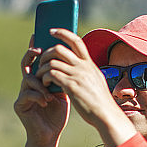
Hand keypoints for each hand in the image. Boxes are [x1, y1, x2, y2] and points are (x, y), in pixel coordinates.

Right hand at [13, 35, 69, 146]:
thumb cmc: (57, 113)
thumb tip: (73, 58)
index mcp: (37, 80)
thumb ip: (63, 77)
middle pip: (25, 65)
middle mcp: (27, 85)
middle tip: (39, 51)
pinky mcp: (19, 105)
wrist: (50, 135)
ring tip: (51, 93)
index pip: (35, 61)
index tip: (38, 35)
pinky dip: (38, 96)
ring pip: (27, 80)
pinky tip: (46, 102)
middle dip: (31, 56)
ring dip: (41, 84)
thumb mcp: (63, 92)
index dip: (35, 48)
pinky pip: (27, 95)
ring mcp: (21, 94)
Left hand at [36, 29, 135, 146]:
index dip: (62, 33)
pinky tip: (45, 84)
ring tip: (40, 75)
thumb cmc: (100, 101)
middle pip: (59, 49)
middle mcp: (83, 66)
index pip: (76, 40)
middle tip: (41, 60)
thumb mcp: (97, 80)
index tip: (51, 31)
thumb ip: (87, 71)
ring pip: (52, 62)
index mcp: (89, 64)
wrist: (105, 115)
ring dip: (42, 68)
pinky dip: (44, 77)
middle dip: (46, 53)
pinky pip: (51, 74)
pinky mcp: (70, 86)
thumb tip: (79, 65)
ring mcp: (77, 75)